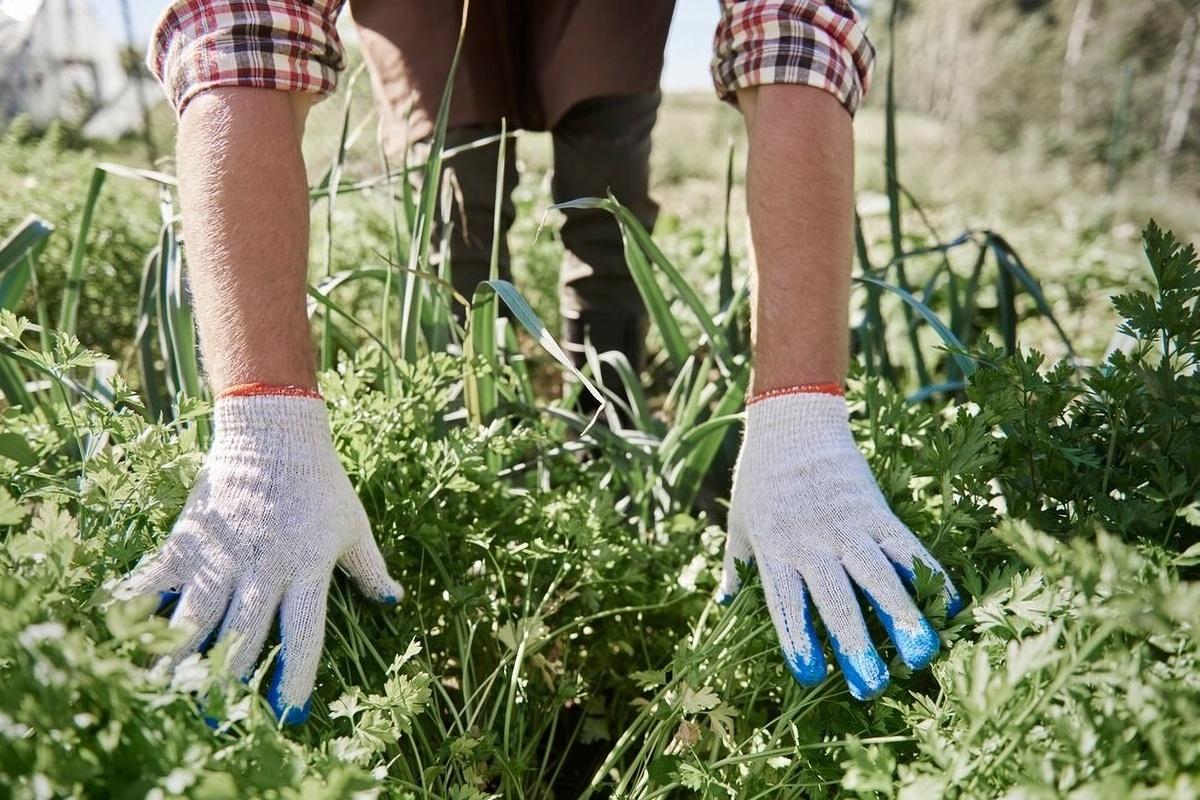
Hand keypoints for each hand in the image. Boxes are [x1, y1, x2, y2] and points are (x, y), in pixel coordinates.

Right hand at [117, 392, 402, 722]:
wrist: (273, 430)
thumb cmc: (320, 481)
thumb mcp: (353, 525)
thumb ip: (370, 568)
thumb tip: (393, 601)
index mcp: (307, 567)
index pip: (304, 632)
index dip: (297, 676)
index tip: (289, 713)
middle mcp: (264, 568)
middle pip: (244, 636)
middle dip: (230, 682)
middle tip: (219, 718)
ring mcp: (223, 554)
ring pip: (197, 618)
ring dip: (182, 658)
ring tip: (167, 691)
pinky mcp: (189, 539)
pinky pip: (158, 578)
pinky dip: (139, 603)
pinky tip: (124, 628)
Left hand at [721, 390, 962, 699]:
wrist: (792, 421)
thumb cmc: (760, 479)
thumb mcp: (739, 523)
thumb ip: (737, 567)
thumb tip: (727, 606)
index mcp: (775, 547)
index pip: (786, 600)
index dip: (798, 638)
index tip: (811, 675)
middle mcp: (812, 539)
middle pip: (836, 596)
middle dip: (854, 643)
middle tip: (871, 686)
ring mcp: (848, 524)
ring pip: (878, 574)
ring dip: (902, 614)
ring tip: (922, 653)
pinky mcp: (877, 510)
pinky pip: (907, 546)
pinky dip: (929, 575)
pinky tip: (949, 606)